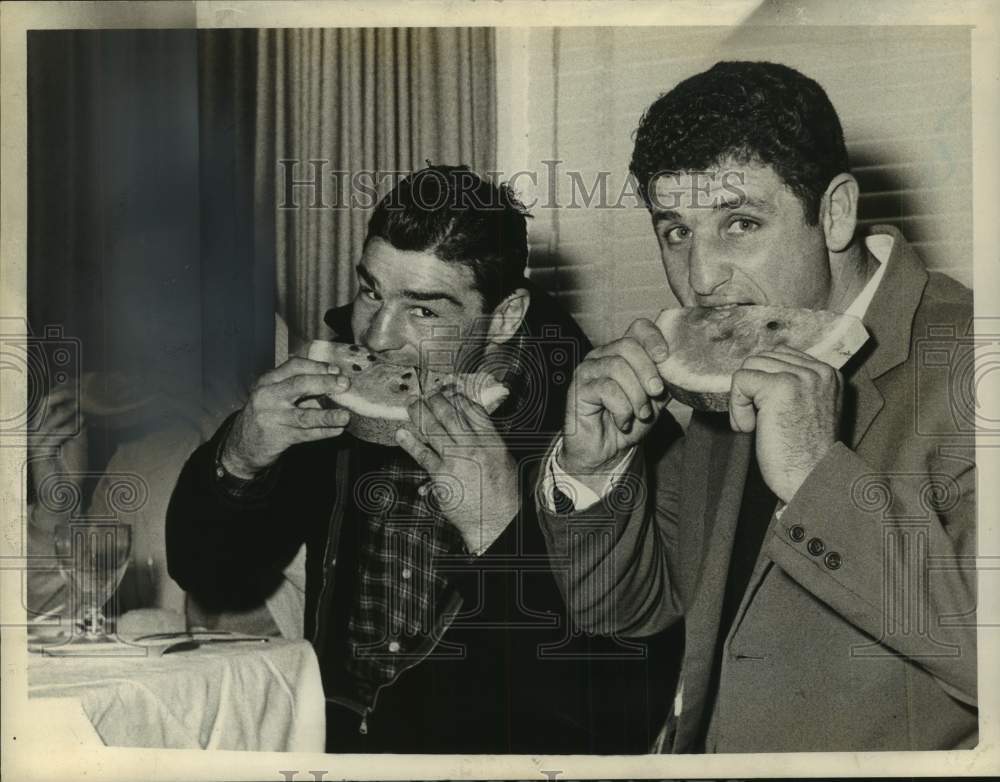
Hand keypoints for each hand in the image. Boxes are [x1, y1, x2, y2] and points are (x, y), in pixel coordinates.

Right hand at [29, 384, 88, 529]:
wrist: (64, 492)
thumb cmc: (70, 467)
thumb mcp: (76, 441)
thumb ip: (76, 424)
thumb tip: (84, 407)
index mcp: (40, 428)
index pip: (46, 404)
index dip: (60, 393)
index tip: (78, 384)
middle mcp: (34, 434)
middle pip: (44, 408)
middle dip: (61, 396)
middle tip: (78, 390)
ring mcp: (34, 444)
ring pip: (50, 421)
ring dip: (67, 412)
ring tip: (82, 405)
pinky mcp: (38, 454)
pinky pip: (54, 437)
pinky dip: (68, 428)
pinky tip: (80, 422)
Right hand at [222, 357, 351, 476]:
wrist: (243, 445)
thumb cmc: (266, 415)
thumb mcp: (275, 394)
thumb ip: (299, 387)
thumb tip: (334, 380)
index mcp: (268, 380)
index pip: (294, 366)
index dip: (318, 366)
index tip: (336, 370)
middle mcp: (268, 396)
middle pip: (299, 385)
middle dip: (325, 383)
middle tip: (345, 384)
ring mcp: (272, 417)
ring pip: (304, 415)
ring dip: (328, 416)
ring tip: (345, 416)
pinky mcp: (277, 437)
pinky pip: (305, 434)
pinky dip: (323, 432)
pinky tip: (337, 430)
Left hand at [395, 391, 517, 553]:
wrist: (496, 520)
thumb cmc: (502, 494)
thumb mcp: (504, 459)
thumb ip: (487, 441)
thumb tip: (468, 427)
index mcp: (492, 440)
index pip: (472, 410)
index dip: (457, 397)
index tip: (447, 390)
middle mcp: (475, 445)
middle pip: (450, 414)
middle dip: (435, 400)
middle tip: (426, 393)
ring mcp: (457, 458)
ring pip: (433, 429)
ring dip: (419, 413)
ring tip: (411, 404)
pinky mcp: (442, 474)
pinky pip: (422, 454)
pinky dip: (410, 442)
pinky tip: (402, 434)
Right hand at [561, 318, 671, 482]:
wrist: (606, 452)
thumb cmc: (628, 422)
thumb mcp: (655, 399)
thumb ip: (665, 378)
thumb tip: (680, 364)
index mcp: (622, 353)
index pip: (638, 327)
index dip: (654, 338)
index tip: (665, 358)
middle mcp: (602, 355)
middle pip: (628, 345)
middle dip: (648, 371)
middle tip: (656, 393)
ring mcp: (588, 370)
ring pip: (617, 367)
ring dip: (636, 395)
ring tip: (640, 414)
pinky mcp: (578, 388)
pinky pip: (606, 389)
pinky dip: (621, 409)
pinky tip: (622, 421)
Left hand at [730, 345, 842, 502]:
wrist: (811, 480)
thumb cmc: (803, 454)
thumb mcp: (806, 409)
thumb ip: (792, 385)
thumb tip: (756, 369)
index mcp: (828, 374)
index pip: (780, 355)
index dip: (762, 383)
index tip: (768, 413)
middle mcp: (819, 371)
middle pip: (761, 358)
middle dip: (751, 390)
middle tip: (758, 423)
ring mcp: (801, 377)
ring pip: (749, 367)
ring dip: (742, 399)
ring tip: (756, 426)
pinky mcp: (780, 387)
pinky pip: (740, 380)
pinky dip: (737, 407)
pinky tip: (750, 428)